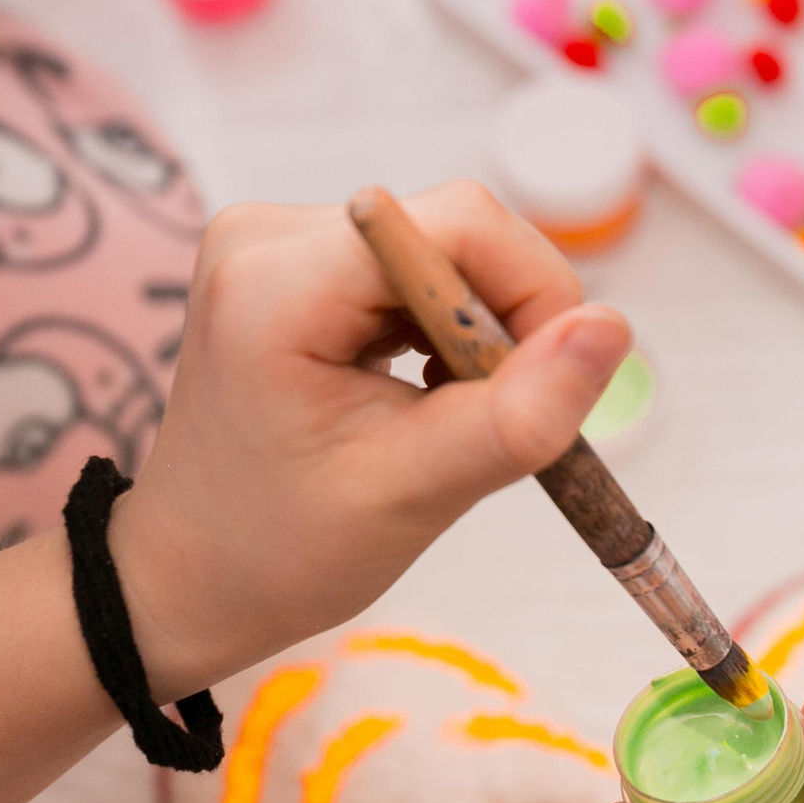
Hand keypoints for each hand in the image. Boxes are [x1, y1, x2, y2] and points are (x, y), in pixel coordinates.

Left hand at [112, 183, 631, 697]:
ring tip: (440, 419)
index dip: (534, 296)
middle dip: (504, 325)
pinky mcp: (292, 262)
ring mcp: (274, 242)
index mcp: (277, 281)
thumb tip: (615, 330)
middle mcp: (266, 234)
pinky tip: (414, 394)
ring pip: (443, 250)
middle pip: (456, 229)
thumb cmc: (281, 551)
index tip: (543, 394)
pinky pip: (412, 269)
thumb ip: (518, 412)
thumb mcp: (414, 493)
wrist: (188, 578)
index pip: (460, 224)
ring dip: (475, 333)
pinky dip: (440, 332)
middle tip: (487, 423)